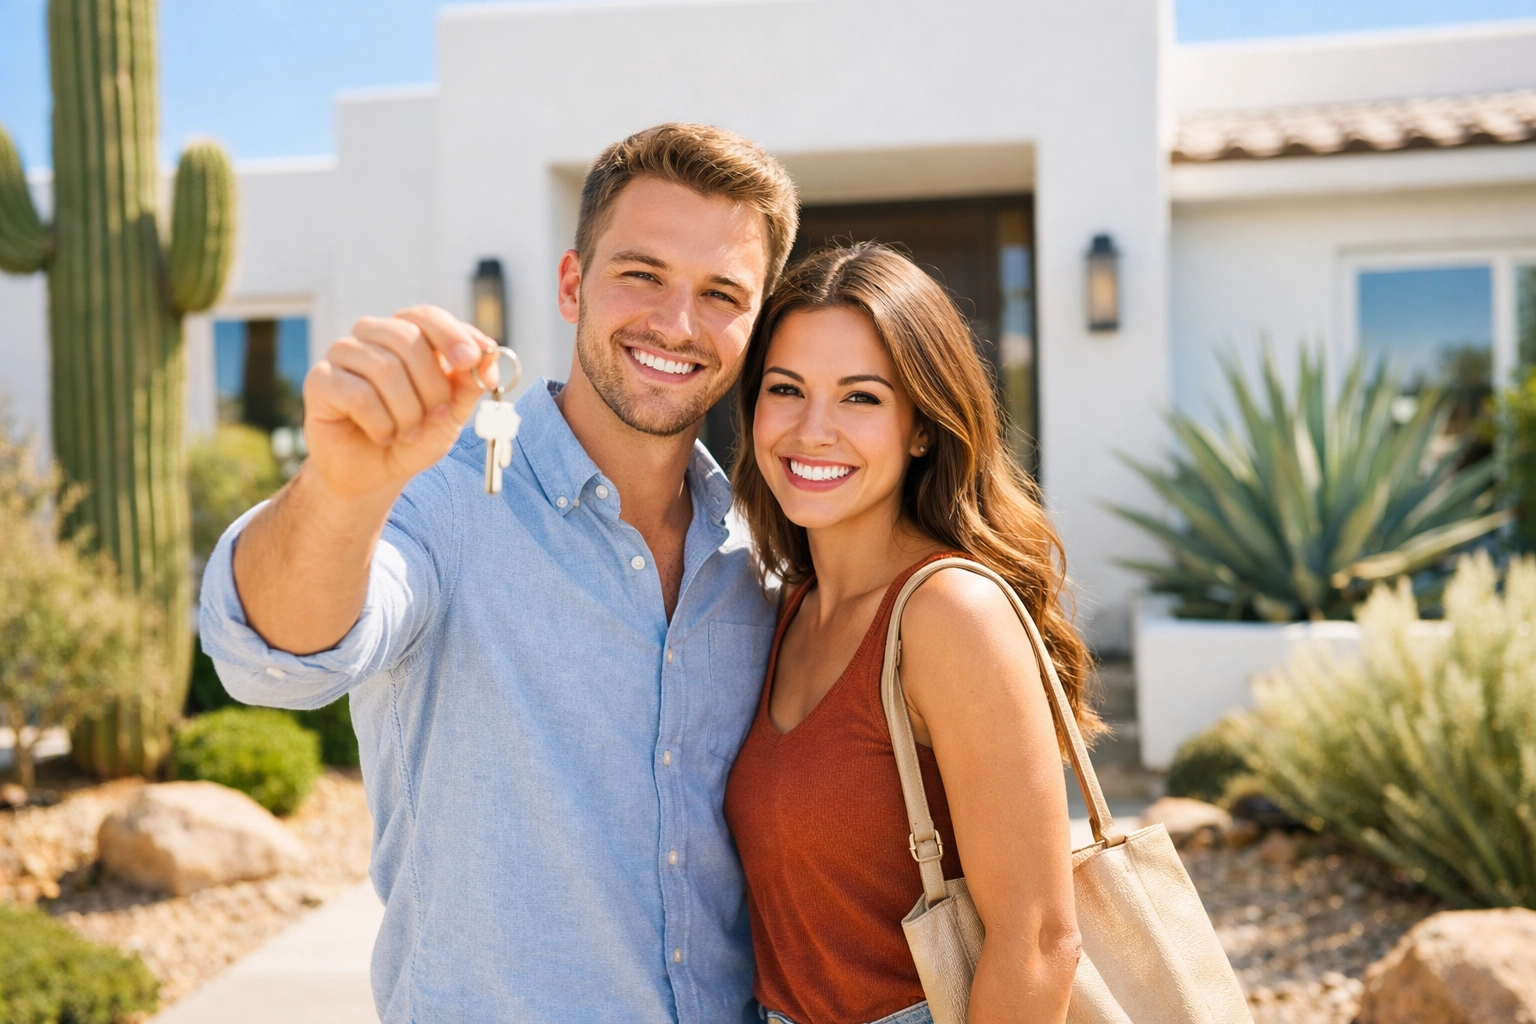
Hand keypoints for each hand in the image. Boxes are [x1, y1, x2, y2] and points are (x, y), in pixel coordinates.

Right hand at [301, 305, 501, 498]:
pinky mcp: (319, 380)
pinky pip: (358, 394)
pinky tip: (382, 435)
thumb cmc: (413, 437)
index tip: (471, 361)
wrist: (374, 475)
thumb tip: (490, 356)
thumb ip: (470, 384)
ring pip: (384, 367)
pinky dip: (380, 423)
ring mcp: (342, 355)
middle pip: (407, 339)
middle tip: (437, 417)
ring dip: (407, 411)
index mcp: (405, 335)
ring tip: (408, 433)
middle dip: (432, 386)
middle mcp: (371, 336)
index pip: (426, 315)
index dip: (451, 334)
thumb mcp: (451, 413)